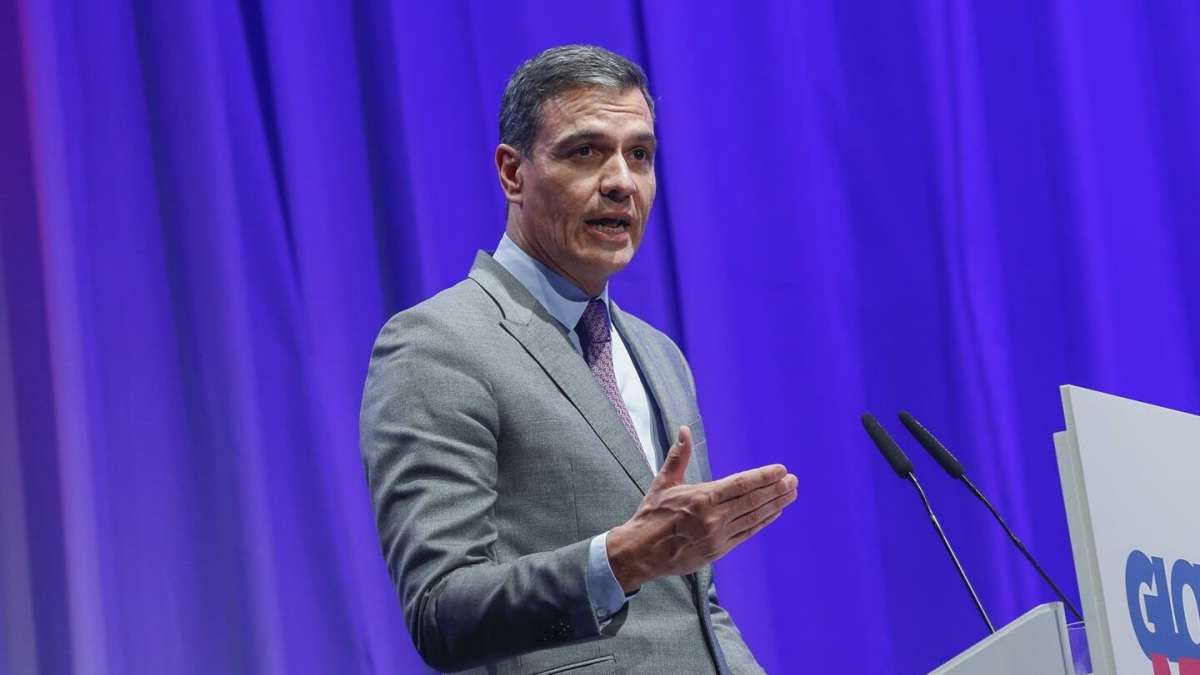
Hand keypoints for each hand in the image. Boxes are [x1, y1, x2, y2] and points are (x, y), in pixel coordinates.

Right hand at [606, 425, 797, 592]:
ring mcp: (718, 536)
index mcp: (701, 498)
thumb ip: (678, 457)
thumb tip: (683, 430)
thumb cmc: (651, 516)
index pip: (741, 484)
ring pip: (754, 517)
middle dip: (776, 489)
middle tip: (793, 480)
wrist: (641, 552)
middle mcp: (713, 517)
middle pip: (752, 500)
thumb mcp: (663, 483)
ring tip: (791, 494)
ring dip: (775, 505)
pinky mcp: (719, 550)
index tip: (781, 469)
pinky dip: (763, 522)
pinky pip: (747, 533)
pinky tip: (774, 513)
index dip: (763, 477)